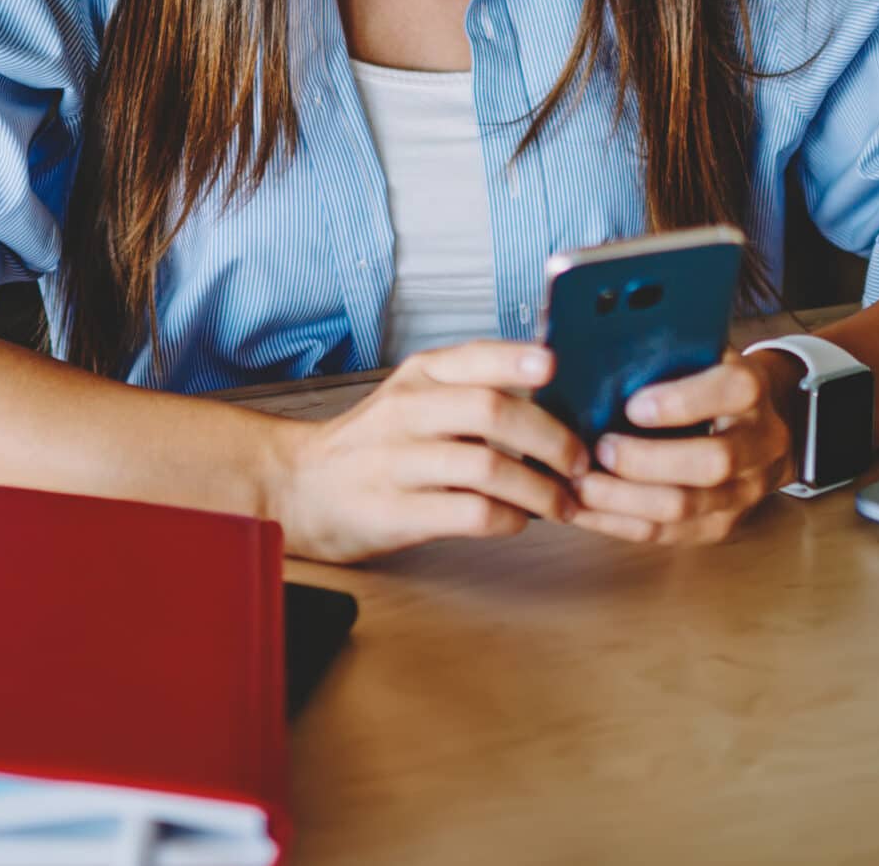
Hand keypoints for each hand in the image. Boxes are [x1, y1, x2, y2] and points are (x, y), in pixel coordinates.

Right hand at [267, 341, 592, 564]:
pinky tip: (517, 520)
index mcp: (417, 377)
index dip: (517, 360)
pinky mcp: (394, 513)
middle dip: (550, 438)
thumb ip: (471, 391)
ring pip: (486, 467)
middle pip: (491, 412)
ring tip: (563, 502)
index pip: (473, 357)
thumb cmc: (375, 445)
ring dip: (539, 488)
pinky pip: (468, 513)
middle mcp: (405, 412)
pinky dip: (507, 518)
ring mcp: (396, 463)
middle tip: (580, 461)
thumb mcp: (413, 398)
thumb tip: (557, 399)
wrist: (299, 487)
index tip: (556, 367)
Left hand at [563, 352, 797, 546]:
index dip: (682, 402)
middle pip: (712, 463)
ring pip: (685, 507)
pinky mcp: (720, 526)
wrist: (760, 429)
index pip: (732, 391)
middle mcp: (759, 444)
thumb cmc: (709, 382)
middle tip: (598, 449)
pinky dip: (618, 523)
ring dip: (624, 499)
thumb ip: (665, 358)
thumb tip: (596, 363)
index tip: (632, 406)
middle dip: (646, 460)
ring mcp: (744, 492)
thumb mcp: (701, 355)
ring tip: (579, 485)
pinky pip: (666, 533)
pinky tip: (583, 509)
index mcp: (752, 390)